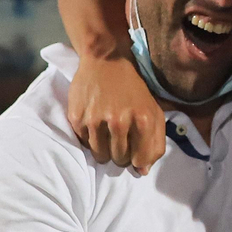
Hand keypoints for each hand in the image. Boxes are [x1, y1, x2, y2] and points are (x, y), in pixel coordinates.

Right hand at [66, 53, 165, 173]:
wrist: (106, 60)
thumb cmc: (134, 89)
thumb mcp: (153, 111)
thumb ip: (154, 142)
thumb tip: (142, 171)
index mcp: (142, 120)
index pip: (140, 161)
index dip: (138, 160)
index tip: (135, 151)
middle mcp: (119, 121)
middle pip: (119, 160)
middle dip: (121, 154)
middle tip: (120, 138)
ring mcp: (96, 120)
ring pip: (100, 156)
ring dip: (105, 149)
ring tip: (107, 133)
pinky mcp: (77, 118)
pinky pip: (84, 144)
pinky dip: (90, 139)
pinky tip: (95, 123)